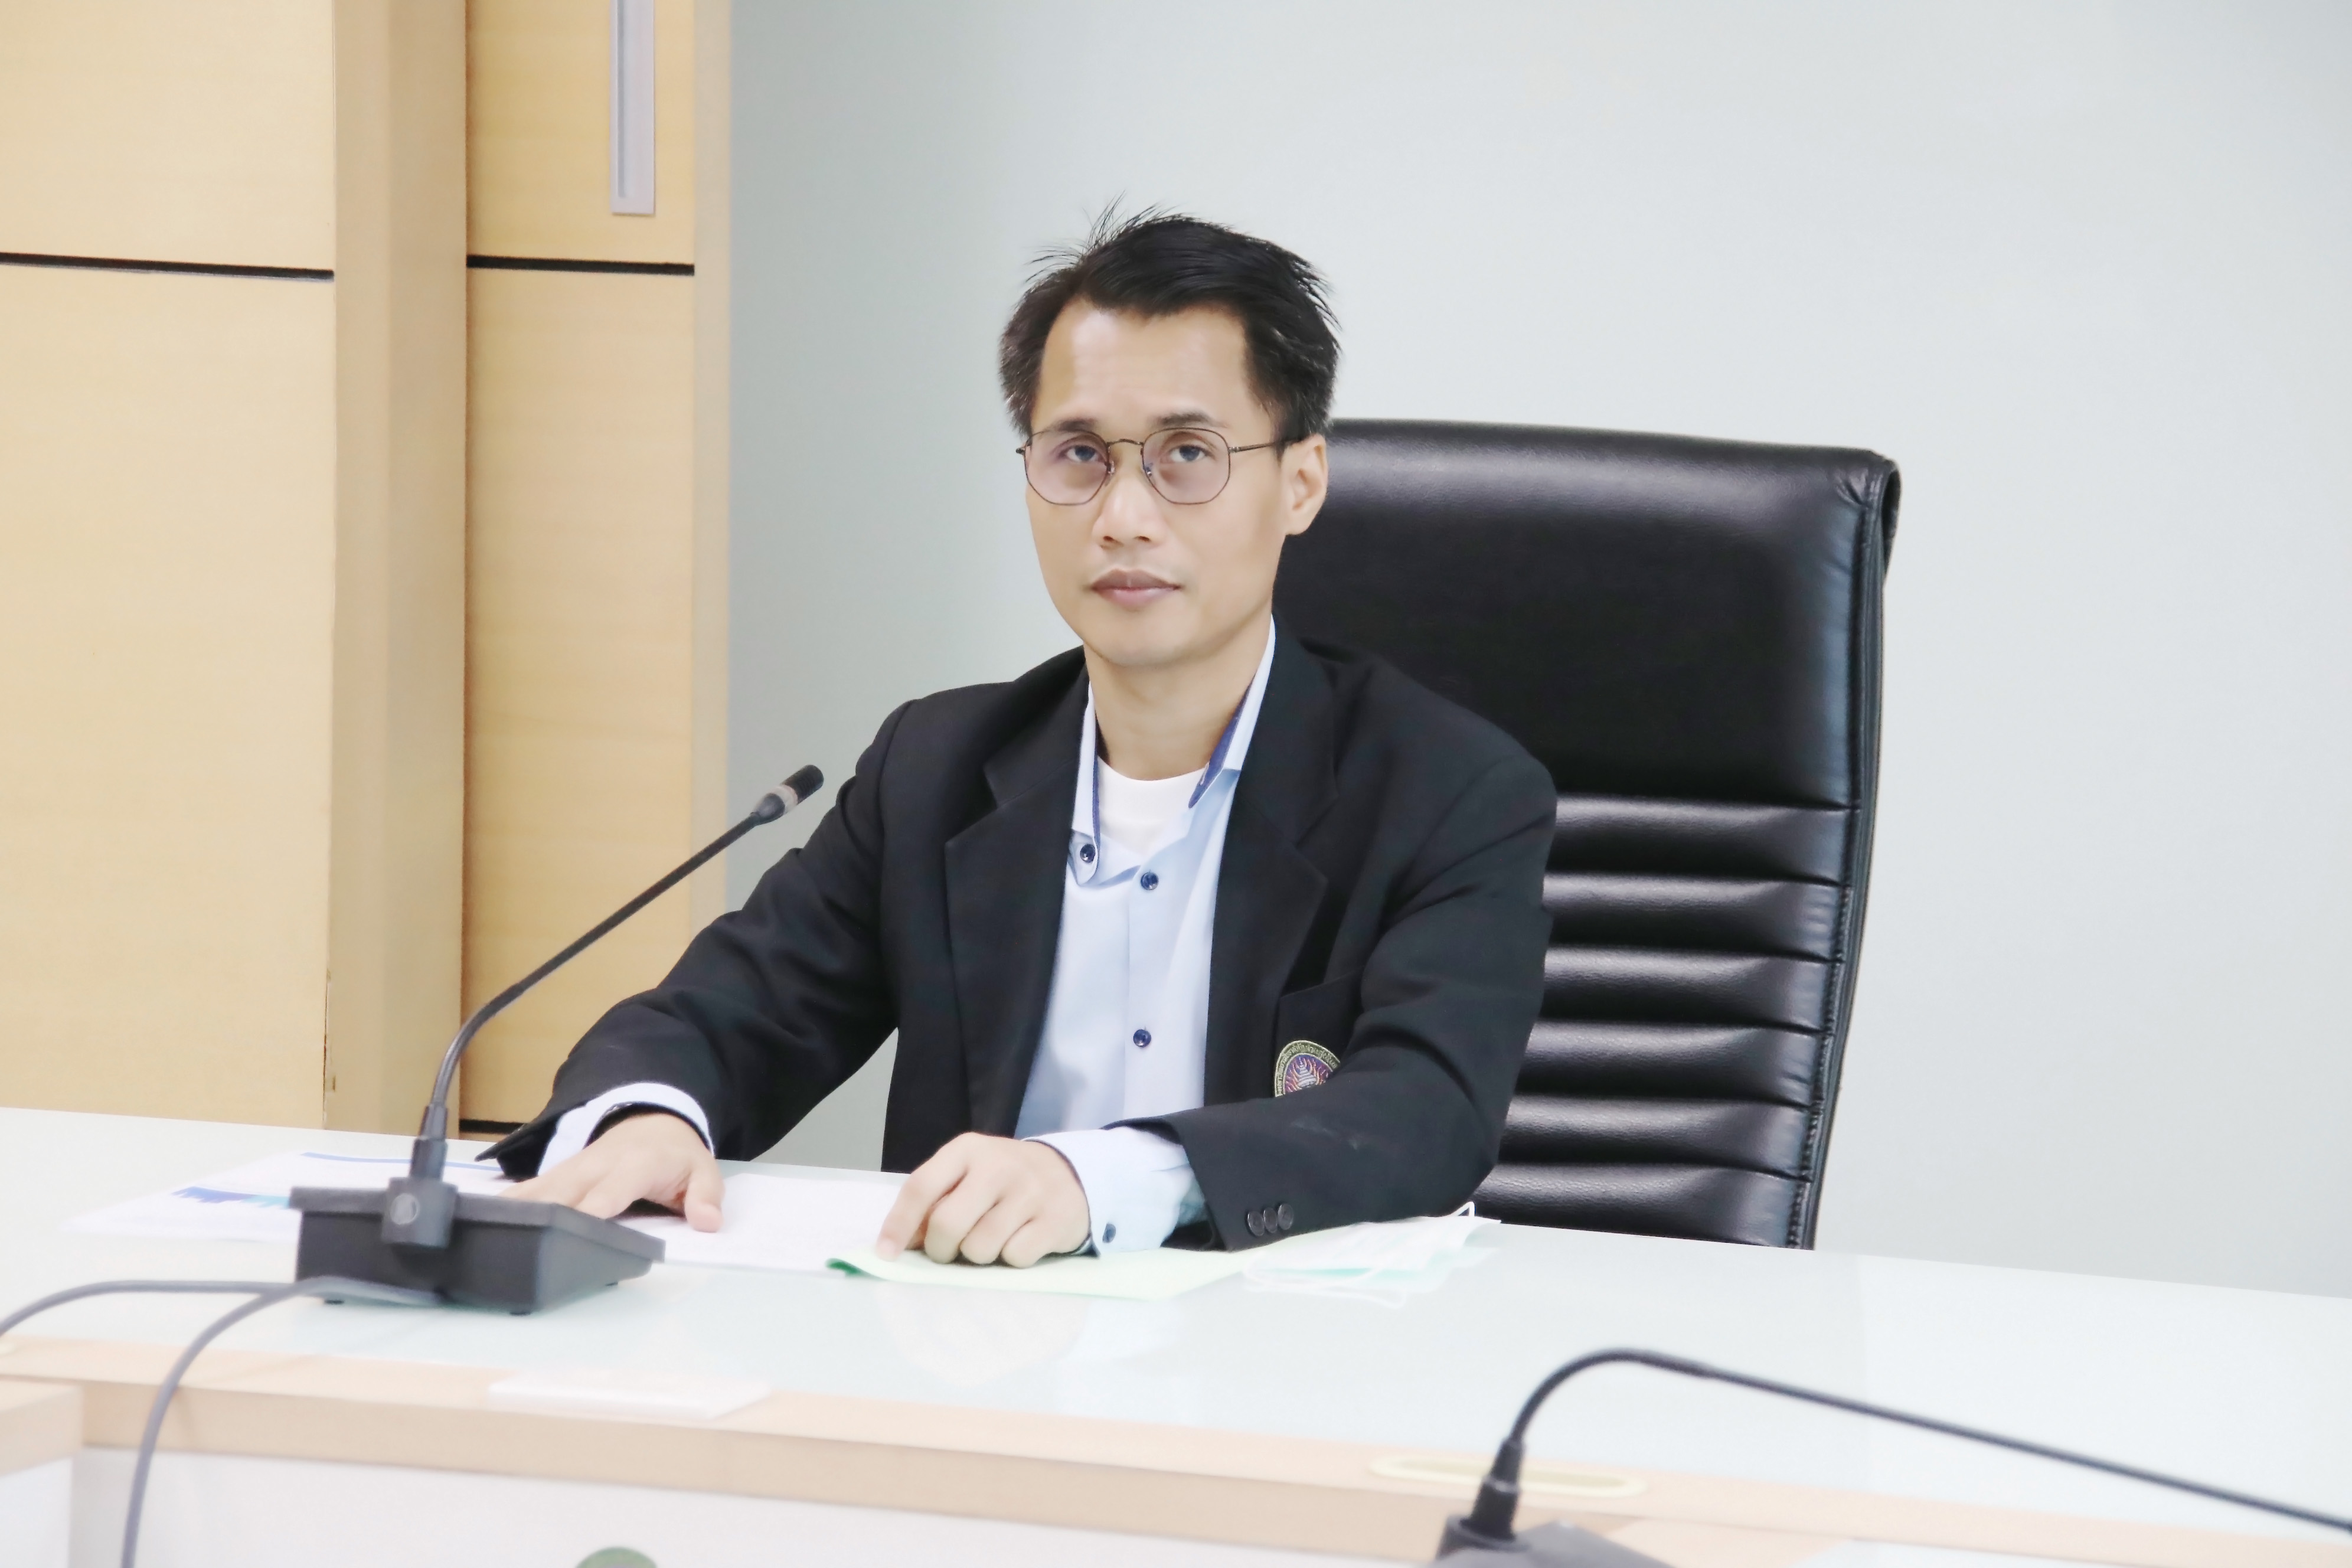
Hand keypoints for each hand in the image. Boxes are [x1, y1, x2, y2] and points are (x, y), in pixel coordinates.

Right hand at [505, 1110, 723, 1231]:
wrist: (655, 1120)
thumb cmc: (677, 1156)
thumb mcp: (703, 1172)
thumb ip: (706, 1197)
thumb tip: (708, 1223)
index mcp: (635, 1164)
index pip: (610, 1191)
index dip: (591, 1210)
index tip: (574, 1231)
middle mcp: (598, 1163)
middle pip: (565, 1190)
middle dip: (545, 1215)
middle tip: (521, 1244)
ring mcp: (575, 1167)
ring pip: (541, 1187)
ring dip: (519, 1208)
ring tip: (489, 1232)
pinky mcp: (560, 1173)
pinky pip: (532, 1187)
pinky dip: (510, 1203)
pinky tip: (486, 1220)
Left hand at [875, 1133, 1089, 1266]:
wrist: (1068, 1174)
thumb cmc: (1002, 1181)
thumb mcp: (966, 1177)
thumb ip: (934, 1203)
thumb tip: (900, 1244)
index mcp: (967, 1150)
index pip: (921, 1187)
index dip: (898, 1224)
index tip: (887, 1254)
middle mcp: (998, 1166)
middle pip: (947, 1225)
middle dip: (941, 1249)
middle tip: (951, 1250)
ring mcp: (1030, 1191)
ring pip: (980, 1248)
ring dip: (978, 1256)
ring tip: (991, 1240)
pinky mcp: (1055, 1219)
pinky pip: (1014, 1258)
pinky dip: (1011, 1259)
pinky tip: (1020, 1240)